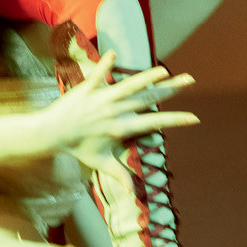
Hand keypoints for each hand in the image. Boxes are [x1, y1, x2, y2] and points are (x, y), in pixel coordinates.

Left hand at [43, 52, 196, 170]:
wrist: (52, 134)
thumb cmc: (78, 148)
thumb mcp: (100, 163)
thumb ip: (119, 175)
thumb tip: (133, 193)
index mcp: (122, 128)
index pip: (154, 123)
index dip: (176, 120)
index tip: (194, 118)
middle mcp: (115, 112)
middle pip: (148, 98)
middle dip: (170, 89)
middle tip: (189, 79)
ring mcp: (102, 99)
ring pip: (128, 86)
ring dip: (146, 77)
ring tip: (164, 70)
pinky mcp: (87, 89)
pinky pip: (98, 75)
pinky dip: (105, 64)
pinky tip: (114, 53)